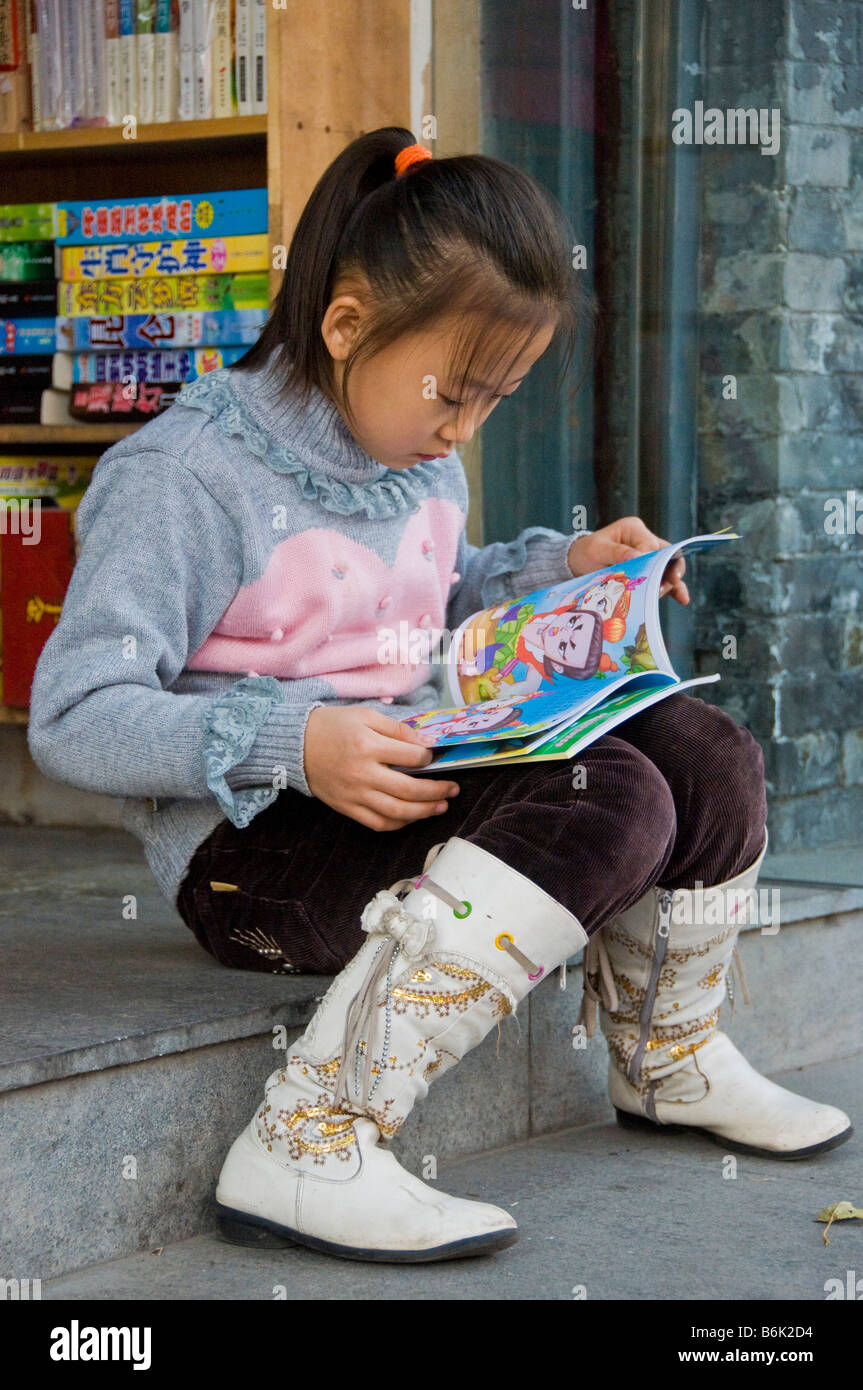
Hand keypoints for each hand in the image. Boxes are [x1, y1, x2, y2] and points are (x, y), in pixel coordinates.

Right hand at [305, 705, 460, 830]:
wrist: (295, 745)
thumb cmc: (333, 726)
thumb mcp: (366, 715)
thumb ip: (397, 729)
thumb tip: (427, 743)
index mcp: (368, 745)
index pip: (411, 757)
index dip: (428, 757)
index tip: (434, 756)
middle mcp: (363, 773)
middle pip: (409, 790)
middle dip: (437, 791)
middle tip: (453, 789)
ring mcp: (355, 794)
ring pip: (397, 812)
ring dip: (424, 812)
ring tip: (441, 806)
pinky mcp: (347, 808)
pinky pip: (378, 823)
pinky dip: (399, 823)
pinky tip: (413, 816)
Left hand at [567, 516, 689, 605]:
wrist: (579, 562)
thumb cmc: (587, 552)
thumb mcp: (597, 550)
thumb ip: (617, 552)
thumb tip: (640, 556)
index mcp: (633, 529)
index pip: (650, 544)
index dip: (652, 560)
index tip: (649, 574)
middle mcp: (645, 540)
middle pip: (666, 554)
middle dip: (670, 571)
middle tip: (669, 584)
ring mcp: (649, 555)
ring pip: (668, 567)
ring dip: (673, 582)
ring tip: (678, 596)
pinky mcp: (649, 570)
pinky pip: (663, 578)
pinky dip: (672, 588)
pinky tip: (682, 599)